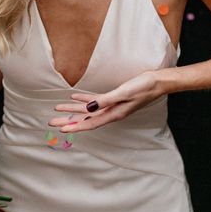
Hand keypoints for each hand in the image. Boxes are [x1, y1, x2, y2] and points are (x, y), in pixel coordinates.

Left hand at [48, 70, 163, 132]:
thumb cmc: (144, 87)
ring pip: (88, 110)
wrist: (158, 82)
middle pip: (85, 119)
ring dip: (73, 110)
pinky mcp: (114, 98)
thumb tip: (88, 108)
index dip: (75, 126)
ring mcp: (113, 106)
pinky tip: (74, 98)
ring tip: (58, 109)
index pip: (90, 123)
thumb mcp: (124, 93)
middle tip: (52, 121)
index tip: (61, 129)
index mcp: (113, 114)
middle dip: (68, 120)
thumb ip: (106, 100)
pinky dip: (84, 100)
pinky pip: (95, 101)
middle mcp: (111, 112)